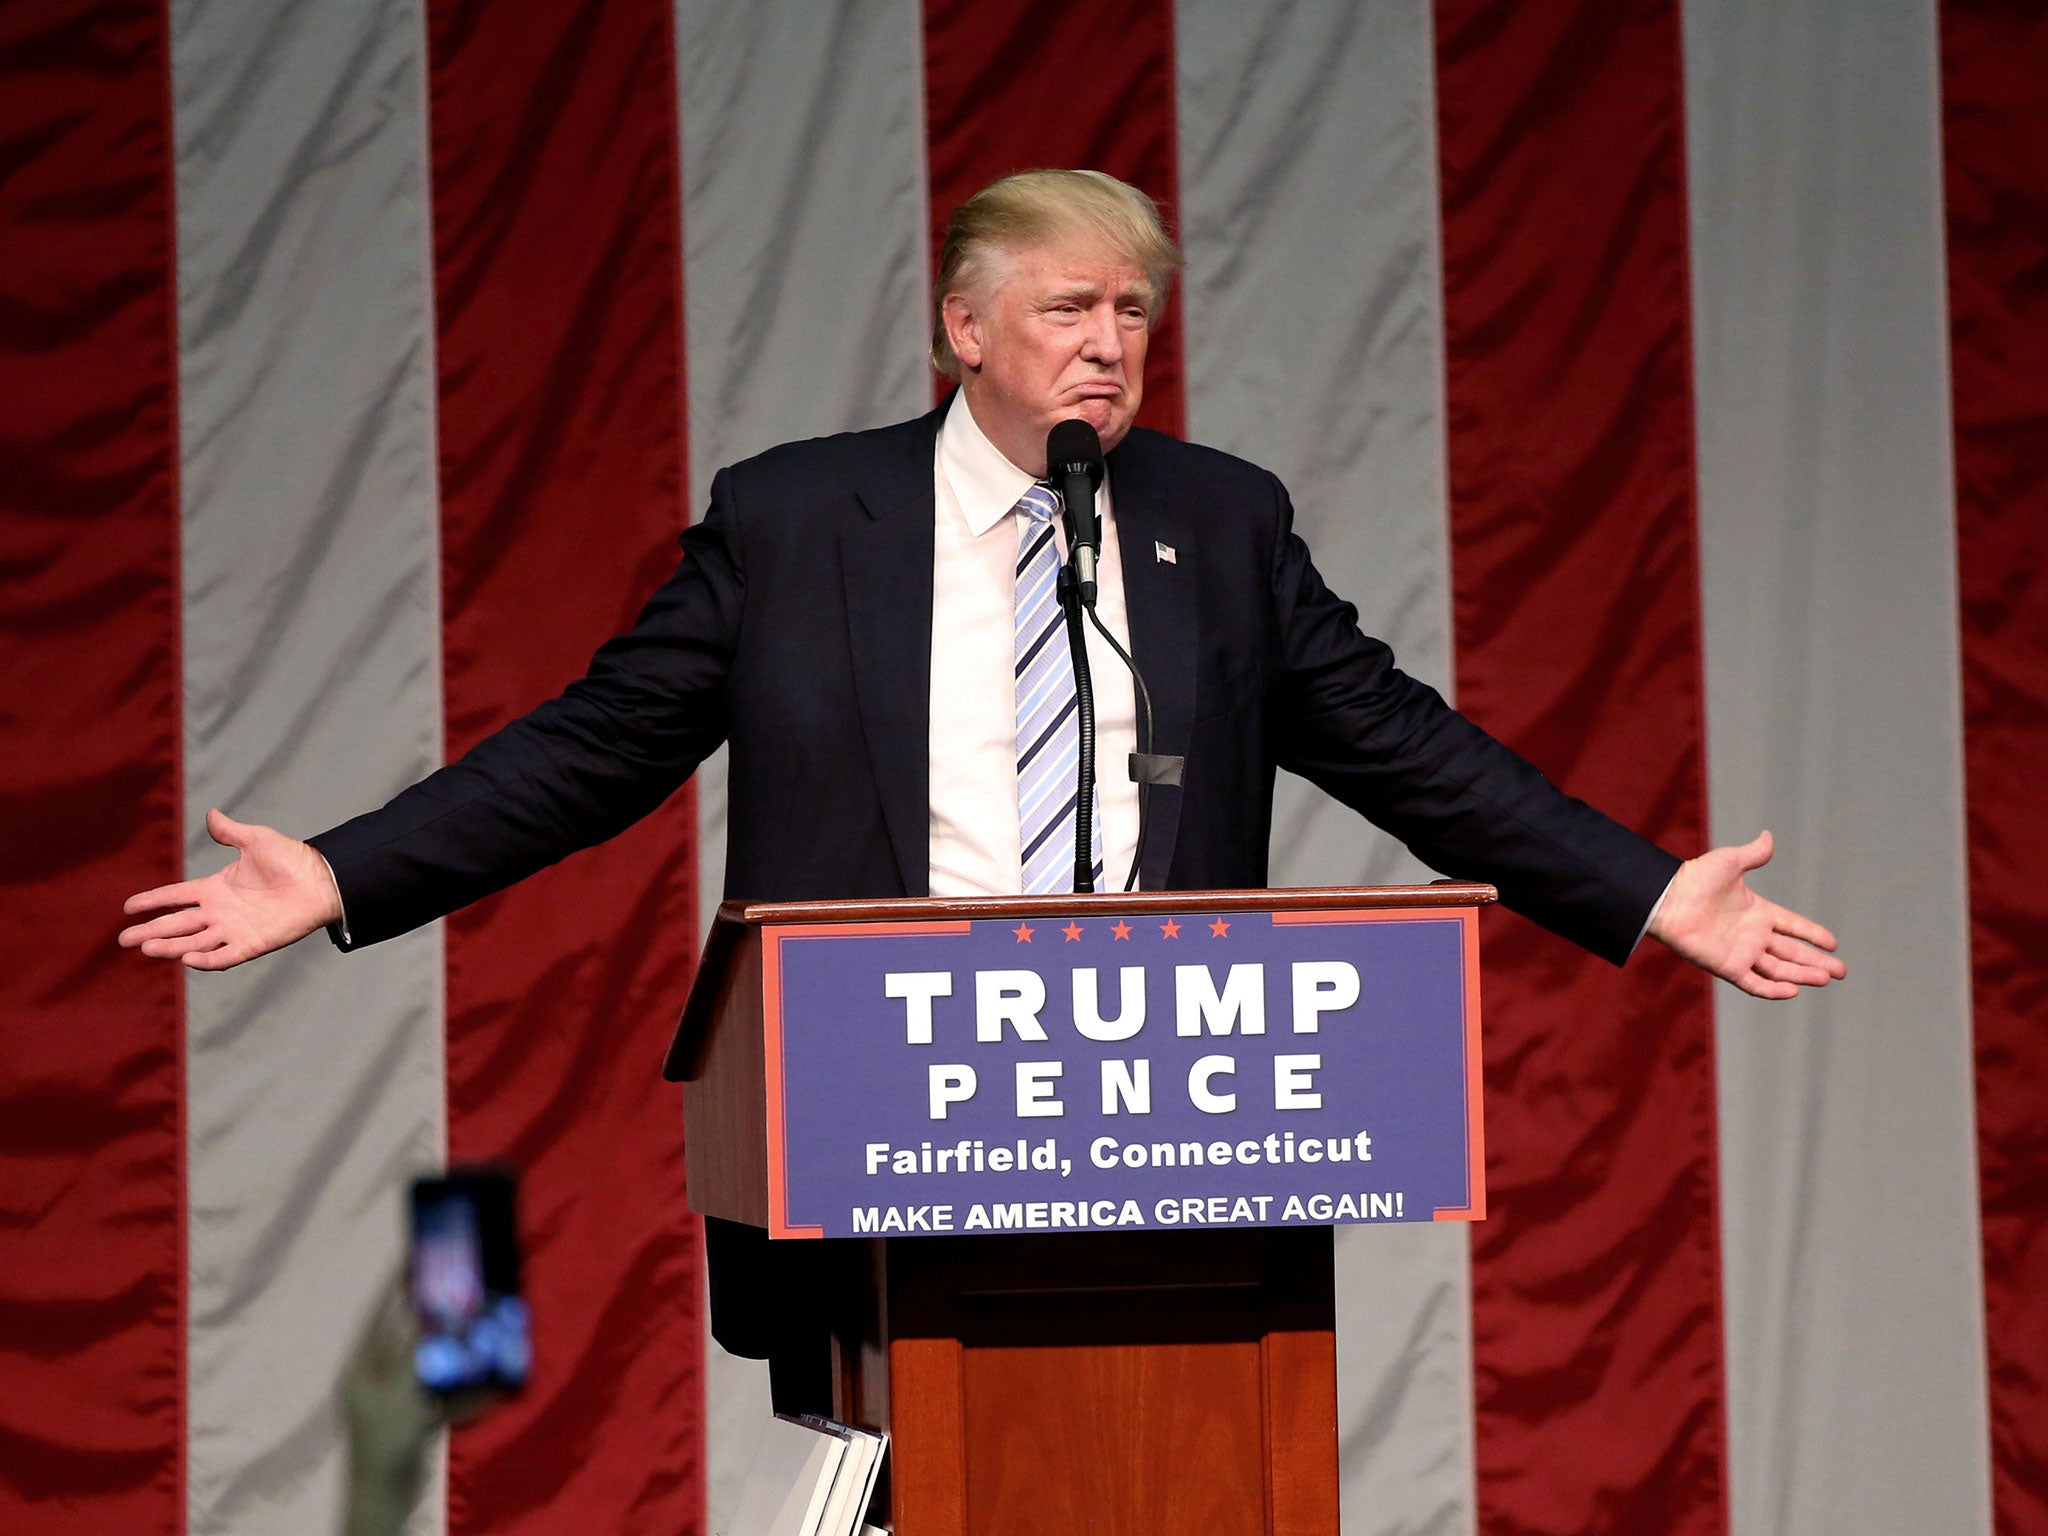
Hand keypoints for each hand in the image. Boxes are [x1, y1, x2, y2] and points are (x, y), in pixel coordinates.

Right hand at [119, 808, 342, 969]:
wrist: (322, 880)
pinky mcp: (252, 944)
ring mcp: (234, 929)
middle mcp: (220, 912)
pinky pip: (224, 956)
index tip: (128, 907)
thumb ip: (230, 832)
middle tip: (124, 939)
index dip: (152, 901)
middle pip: (177, 924)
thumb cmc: (292, 859)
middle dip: (150, 931)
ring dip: (170, 947)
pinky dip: (206, 960)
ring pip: (194, 942)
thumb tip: (211, 813)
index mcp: (216, 888)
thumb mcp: (256, 840)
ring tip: (146, 948)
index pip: (176, 897)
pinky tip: (187, 959)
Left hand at [1648, 830, 1844, 998]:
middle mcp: (1752, 934)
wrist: (1669, 898)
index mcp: (1757, 911)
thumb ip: (1753, 854)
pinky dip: (1772, 989)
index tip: (1833, 943)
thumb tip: (1768, 836)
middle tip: (1841, 971)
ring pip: (1778, 969)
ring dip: (1802, 975)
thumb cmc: (1695, 878)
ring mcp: (1741, 952)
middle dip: (1816, 962)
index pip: (1792, 926)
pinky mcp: (1727, 966)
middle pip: (1791, 952)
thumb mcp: (1730, 861)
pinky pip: (1753, 983)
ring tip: (1826, 979)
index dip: (1812, 934)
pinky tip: (1793, 991)